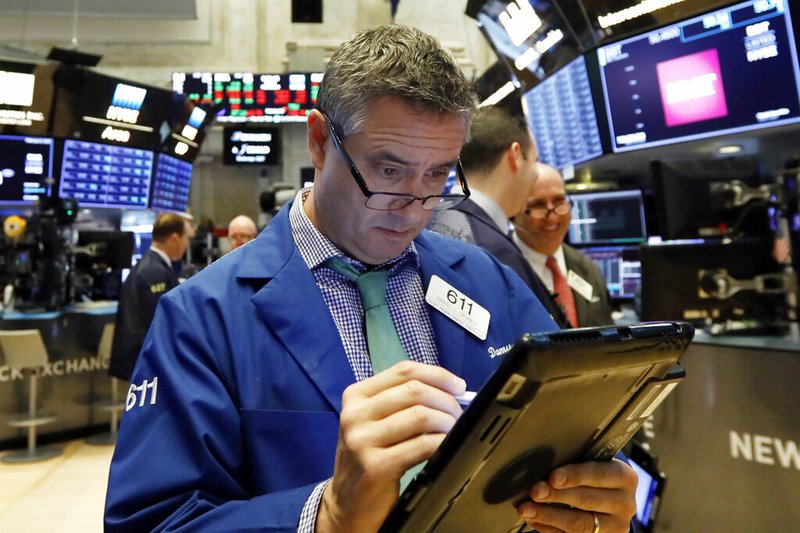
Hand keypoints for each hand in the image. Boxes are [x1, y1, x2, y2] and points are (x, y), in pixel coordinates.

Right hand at [316, 361, 465, 532]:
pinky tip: (445, 446)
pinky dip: (441, 442)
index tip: (459, 387)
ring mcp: (362, 440)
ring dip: (446, 421)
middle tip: (457, 413)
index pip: (404, 370)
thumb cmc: (369, 456)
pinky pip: (422, 445)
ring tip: (453, 430)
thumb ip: (402, 402)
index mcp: (356, 395)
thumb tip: (450, 390)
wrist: (347, 502)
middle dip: (446, 400)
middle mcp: (355, 414)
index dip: (438, 375)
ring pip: (420, 415)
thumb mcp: (374, 421)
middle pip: (414, 390)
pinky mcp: (376, 466)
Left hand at [517, 459, 637, 532]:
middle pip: (587, 501)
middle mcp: (625, 503)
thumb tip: (542, 464)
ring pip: (579, 524)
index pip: (599, 475)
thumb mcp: (592, 461)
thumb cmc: (593, 473)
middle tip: (535, 492)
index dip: (574, 476)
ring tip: (526, 509)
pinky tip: (534, 520)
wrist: (608, 496)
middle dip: (556, 496)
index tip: (552, 477)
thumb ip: (574, 461)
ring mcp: (615, 526)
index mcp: (625, 477)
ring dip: (548, 516)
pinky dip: (549, 528)